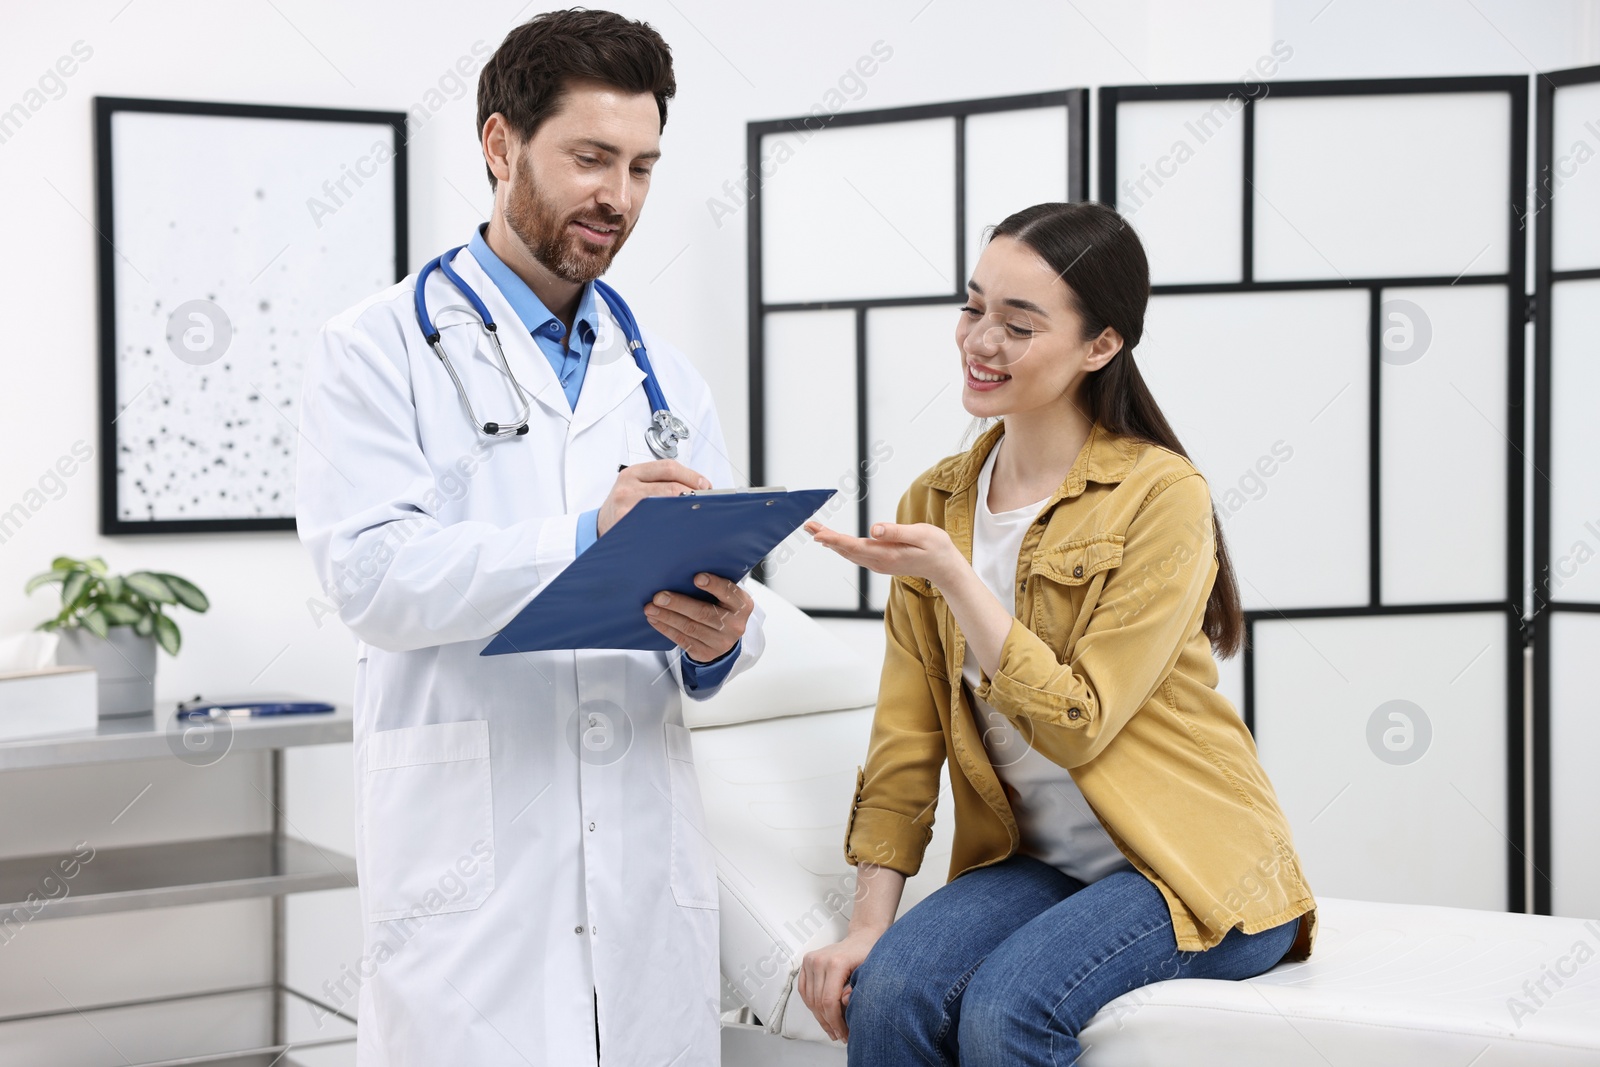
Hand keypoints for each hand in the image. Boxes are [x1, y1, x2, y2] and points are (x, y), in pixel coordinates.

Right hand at [598, 461, 711, 535]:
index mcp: (633, 473)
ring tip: (694, 515)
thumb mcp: (637, 484)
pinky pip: (656, 524)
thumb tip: (699, 487)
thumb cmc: (624, 504)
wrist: (602, 523)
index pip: (669, 468)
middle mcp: (627, 487)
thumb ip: (661, 481)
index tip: (705, 486)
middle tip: (705, 503)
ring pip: (665, 506)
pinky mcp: (627, 525)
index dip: (692, 476)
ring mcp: (626, 507)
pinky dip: (672, 525)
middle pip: (670, 487)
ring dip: (684, 511)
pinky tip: (679, 528)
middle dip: (692, 495)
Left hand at [644, 572, 751, 662]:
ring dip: (667, 617)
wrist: (725, 637)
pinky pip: (683, 640)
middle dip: (679, 604)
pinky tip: (655, 620)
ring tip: (650, 608)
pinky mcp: (706, 653)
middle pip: (704, 613)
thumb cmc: (721, 608)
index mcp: (742, 605)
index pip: (728, 592)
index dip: (713, 585)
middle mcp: (734, 625)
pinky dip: (666, 629)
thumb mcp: (725, 596)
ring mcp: (721, 642)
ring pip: (690, 628)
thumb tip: (681, 573)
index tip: (696, 578)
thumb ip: (712, 586)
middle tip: (659, 597)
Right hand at [797, 927, 882, 1042]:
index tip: (843, 1033)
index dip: (835, 1021)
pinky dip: (811, 1005)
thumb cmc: (867, 953)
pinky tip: (820, 1015)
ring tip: (831, 1029)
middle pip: (818, 1002)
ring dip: (819, 1018)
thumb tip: (844, 1003)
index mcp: (836, 963)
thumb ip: (857, 989)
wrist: (862, 938)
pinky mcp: (807, 962)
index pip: (829, 1000)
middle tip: (839, 1035)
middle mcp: (820, 961)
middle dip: (829, 1023)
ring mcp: (811, 960)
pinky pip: (803, 990)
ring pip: (809, 999)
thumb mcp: (869, 973)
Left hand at [804, 520, 963, 586]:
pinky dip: (841, 546)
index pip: (854, 546)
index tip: (818, 534)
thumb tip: (874, 529)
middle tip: (808, 525)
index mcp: (887, 554)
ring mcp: (879, 563)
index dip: (834, 539)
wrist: (945, 567)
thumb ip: (896, 532)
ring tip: (815, 530)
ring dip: (830, 541)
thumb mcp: (921, 535)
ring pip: (849, 552)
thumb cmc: (936, 548)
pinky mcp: (881, 561)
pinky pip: (855, 554)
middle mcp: (879, 562)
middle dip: (825, 537)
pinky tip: (833, 542)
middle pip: (846, 549)